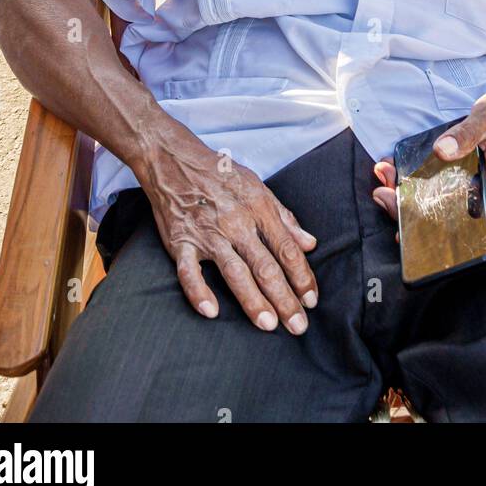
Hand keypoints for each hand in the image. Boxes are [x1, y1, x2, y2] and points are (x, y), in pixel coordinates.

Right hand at [139, 134, 318, 334]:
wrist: (174, 160)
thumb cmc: (220, 174)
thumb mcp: (258, 187)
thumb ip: (284, 217)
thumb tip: (309, 243)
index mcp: (258, 207)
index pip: (286, 248)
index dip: (302, 276)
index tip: (311, 300)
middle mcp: (236, 222)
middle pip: (265, 265)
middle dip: (284, 298)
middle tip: (298, 326)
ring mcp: (207, 233)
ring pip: (234, 272)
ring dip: (252, 301)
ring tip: (268, 325)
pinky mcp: (181, 241)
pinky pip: (189, 271)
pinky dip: (199, 291)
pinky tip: (211, 311)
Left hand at [372, 84, 485, 220]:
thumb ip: (466, 134)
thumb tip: (442, 151)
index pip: (452, 209)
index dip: (420, 210)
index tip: (394, 199)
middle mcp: (484, 190)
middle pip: (442, 209)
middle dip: (407, 203)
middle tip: (380, 190)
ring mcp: (475, 183)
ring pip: (439, 197)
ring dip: (409, 192)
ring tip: (383, 179)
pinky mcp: (468, 174)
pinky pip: (441, 183)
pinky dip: (418, 180)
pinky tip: (397, 172)